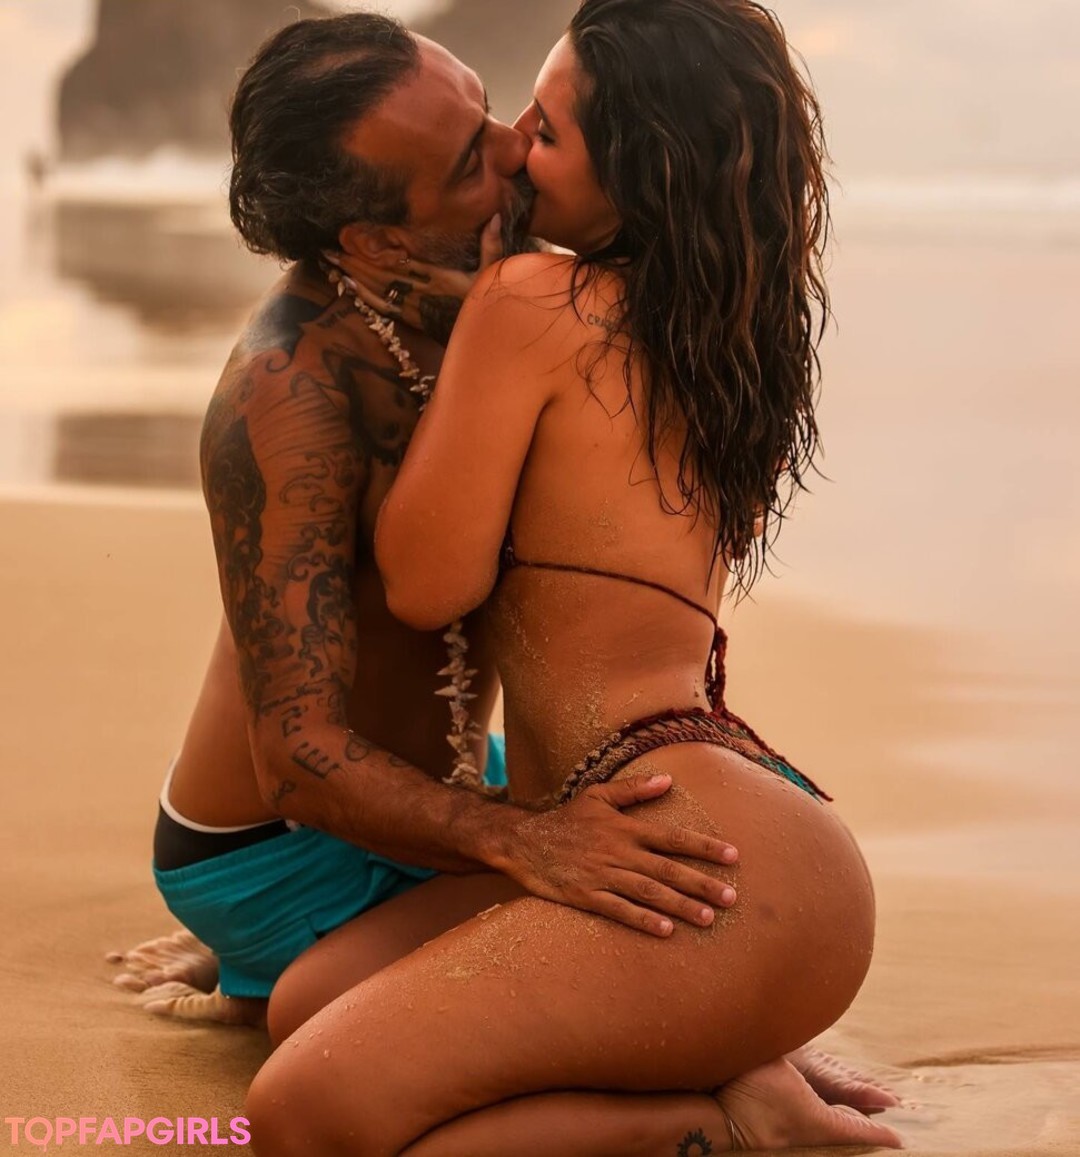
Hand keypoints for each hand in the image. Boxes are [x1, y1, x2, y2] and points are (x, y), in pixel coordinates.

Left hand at [323, 214, 503, 344]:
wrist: (483, 343)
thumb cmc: (486, 306)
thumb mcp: (493, 275)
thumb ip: (492, 245)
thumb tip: (496, 216)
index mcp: (435, 279)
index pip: (396, 262)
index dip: (372, 251)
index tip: (351, 236)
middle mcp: (418, 293)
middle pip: (378, 274)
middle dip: (352, 260)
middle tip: (325, 248)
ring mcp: (411, 307)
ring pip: (376, 289)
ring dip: (351, 275)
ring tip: (328, 262)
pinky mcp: (410, 319)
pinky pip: (381, 307)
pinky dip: (363, 295)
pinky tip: (347, 285)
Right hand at [503, 774, 738, 936]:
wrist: (523, 840)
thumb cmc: (566, 818)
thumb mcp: (598, 795)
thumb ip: (633, 790)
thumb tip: (667, 780)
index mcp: (625, 828)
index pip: (673, 837)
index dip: (703, 847)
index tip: (733, 857)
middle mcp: (619, 851)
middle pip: (667, 869)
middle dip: (701, 884)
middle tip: (732, 898)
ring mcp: (603, 875)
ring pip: (649, 892)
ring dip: (680, 906)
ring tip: (708, 919)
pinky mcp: (586, 896)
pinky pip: (618, 910)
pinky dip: (642, 920)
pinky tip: (665, 931)